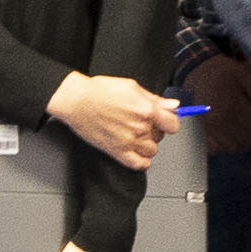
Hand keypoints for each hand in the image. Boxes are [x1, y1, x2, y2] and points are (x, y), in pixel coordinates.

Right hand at [48, 69, 180, 171]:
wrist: (76, 100)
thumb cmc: (99, 91)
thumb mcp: (131, 86)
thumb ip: (155, 99)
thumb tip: (173, 106)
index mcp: (146, 110)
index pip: (173, 124)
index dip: (170, 121)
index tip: (165, 120)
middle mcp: (139, 127)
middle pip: (161, 136)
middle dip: (154, 129)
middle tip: (142, 122)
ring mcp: (129, 142)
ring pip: (152, 150)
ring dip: (147, 143)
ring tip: (135, 134)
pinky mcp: (117, 152)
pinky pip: (140, 164)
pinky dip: (142, 160)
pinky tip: (137, 151)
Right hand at [184, 55, 250, 157]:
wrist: (195, 71)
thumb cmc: (222, 72)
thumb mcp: (244, 74)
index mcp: (232, 105)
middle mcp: (220, 120)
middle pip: (247, 139)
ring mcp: (210, 128)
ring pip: (234, 147)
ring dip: (243, 142)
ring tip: (246, 131)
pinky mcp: (203, 131)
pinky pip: (218, 148)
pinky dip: (227, 146)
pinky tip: (232, 136)